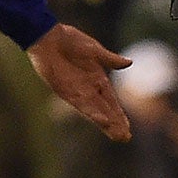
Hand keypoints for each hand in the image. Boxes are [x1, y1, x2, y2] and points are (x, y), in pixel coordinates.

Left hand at [29, 23, 132, 140]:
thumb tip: (129, 63)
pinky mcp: (65, 92)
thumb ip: (111, 59)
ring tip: (117, 136)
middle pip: (105, 110)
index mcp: (98, 79)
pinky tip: (102, 121)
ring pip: (95, 112)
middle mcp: (88, 89)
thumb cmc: (70, 40)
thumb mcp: (94, 50)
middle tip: (125, 138)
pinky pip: (81, 105)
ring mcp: (77, 92)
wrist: (48, 38)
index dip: (119, 114)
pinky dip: (92, 113)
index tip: (127, 128)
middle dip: (115, 124)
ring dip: (105, 124)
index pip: (112, 101)